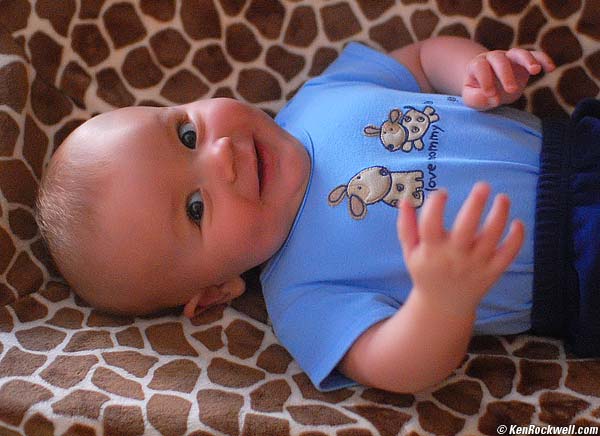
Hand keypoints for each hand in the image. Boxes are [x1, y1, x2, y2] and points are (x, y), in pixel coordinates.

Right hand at [397, 183, 524, 315]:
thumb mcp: (410, 252)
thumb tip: (405, 199)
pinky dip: (516, 238)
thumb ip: (406, 226)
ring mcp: (475, 265)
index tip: (441, 193)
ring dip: (500, 215)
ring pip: (491, 237)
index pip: (430, 224)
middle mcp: (454, 257)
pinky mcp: (492, 272)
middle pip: (466, 227)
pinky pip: (508, 254)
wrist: (444, 306)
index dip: (435, 205)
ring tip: (502, 198)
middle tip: (483, 185)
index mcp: (431, 250)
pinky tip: (517, 222)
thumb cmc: (426, 272)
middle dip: (475, 204)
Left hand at [462, 48, 554, 109]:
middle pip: (499, 60)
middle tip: (511, 90)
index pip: (480, 68)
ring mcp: (509, 58)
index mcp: (477, 65)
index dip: (485, 80)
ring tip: (536, 71)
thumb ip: (476, 99)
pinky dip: (543, 59)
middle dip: (506, 74)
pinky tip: (551, 68)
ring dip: (527, 60)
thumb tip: (492, 98)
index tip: (490, 95)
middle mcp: (493, 58)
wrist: (490, 86)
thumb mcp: (472, 98)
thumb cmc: (478, 93)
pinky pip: (536, 55)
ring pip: (518, 53)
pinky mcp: (524, 62)